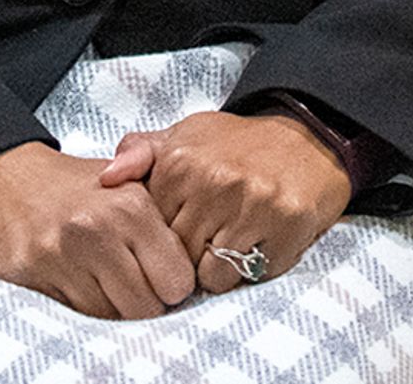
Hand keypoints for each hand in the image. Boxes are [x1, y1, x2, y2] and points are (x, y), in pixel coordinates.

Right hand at [0, 142, 198, 319]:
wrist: (6, 177)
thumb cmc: (76, 187)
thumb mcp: (127, 182)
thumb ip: (164, 218)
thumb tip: (199, 263)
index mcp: (133, 204)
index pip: (178, 281)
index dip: (171, 286)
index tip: (159, 276)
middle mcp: (100, 226)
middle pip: (147, 306)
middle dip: (144, 302)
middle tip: (132, 283)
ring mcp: (66, 250)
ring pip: (113, 315)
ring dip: (113, 305)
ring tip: (103, 278)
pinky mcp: (37, 268)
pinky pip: (79, 312)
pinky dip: (84, 304)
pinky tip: (77, 278)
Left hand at [102, 110, 351, 293]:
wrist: (308, 138)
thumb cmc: (237, 145)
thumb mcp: (185, 136)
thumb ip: (139, 153)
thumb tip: (105, 178)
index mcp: (181, 163)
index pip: (152, 233)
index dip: (167, 237)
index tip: (185, 224)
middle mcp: (215, 182)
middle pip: (180, 258)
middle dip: (192, 255)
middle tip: (212, 236)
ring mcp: (253, 205)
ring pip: (213, 276)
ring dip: (221, 268)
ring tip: (234, 240)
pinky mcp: (287, 226)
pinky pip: (251, 275)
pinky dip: (253, 268)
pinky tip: (260, 241)